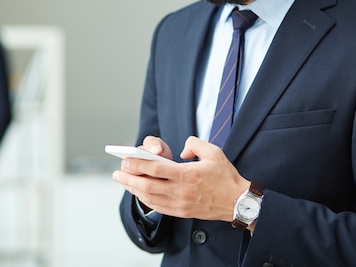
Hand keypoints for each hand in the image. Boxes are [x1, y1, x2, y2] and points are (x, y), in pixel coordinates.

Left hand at [113, 136, 249, 221]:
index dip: (137, 165)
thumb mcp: (213, 152)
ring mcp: (180, 204)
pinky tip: (139, 193)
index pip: (155, 169)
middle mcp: (180, 191)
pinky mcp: (182, 212)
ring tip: (123, 182)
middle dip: (128, 179)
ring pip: (150, 198)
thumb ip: (194, 144)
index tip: (126, 160)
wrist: (238, 202)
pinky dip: (145, 200)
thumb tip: (180, 150)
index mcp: (187, 175)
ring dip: (133, 190)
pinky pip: (158, 207)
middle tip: (116, 173)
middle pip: (147, 185)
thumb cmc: (226, 176)